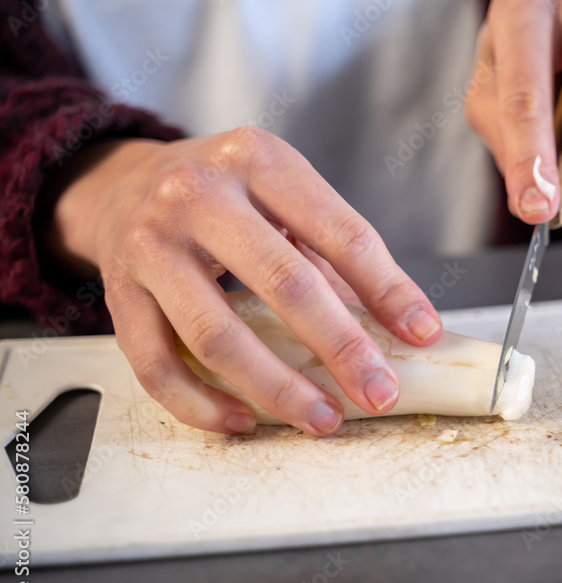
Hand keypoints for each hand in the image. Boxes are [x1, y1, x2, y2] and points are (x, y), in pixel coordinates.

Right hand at [44, 128, 442, 436]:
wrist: (122, 185)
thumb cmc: (227, 198)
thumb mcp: (284, 196)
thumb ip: (337, 254)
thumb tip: (403, 326)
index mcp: (259, 160)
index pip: (340, 232)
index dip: (388, 289)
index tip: (422, 335)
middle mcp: (198, 195)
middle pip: (283, 284)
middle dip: (341, 348)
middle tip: (378, 393)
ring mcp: (151, 245)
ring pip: (217, 335)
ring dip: (277, 389)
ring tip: (322, 419)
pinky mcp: (118, 294)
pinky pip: (157, 365)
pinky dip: (202, 404)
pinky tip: (243, 422)